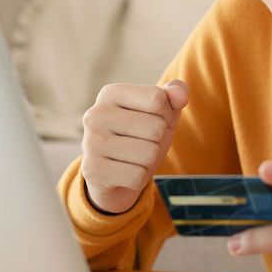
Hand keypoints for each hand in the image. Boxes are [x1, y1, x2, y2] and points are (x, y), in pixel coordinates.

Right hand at [80, 80, 188, 213]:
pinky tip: (124, 172)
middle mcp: (95, 114)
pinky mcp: (92, 171)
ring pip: (149, 154)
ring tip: (133, 157)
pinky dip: (138, 178)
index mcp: (111, 93)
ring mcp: (90, 143)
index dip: (164, 114)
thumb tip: (181, 96)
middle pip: (155, 128)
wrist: (115, 174)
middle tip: (141, 142)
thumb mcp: (161, 111)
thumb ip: (175, 93)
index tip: (150, 120)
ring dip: (149, 160)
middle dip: (157, 140)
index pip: (158, 99)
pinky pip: (137, 177)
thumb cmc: (141, 135)